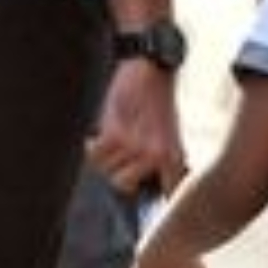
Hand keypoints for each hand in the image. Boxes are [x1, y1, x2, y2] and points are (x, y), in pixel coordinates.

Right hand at [85, 58, 185, 195]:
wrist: (152, 69)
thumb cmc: (158, 102)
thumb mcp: (170, 135)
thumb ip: (164, 163)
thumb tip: (154, 191)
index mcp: (173, 159)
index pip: (163, 195)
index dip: (147, 198)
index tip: (139, 195)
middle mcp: (155, 157)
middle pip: (122, 185)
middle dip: (117, 169)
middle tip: (121, 152)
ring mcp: (134, 147)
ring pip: (105, 169)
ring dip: (105, 153)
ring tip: (116, 135)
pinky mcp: (115, 134)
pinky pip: (95, 153)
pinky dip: (93, 143)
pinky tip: (102, 130)